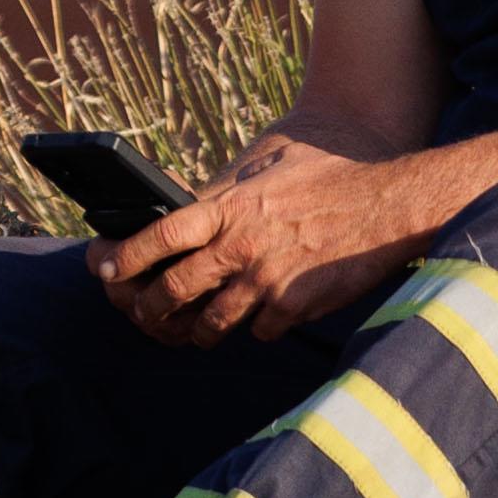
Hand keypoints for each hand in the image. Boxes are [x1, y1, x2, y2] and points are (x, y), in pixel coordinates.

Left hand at [98, 145, 425, 349]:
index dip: (127, 256)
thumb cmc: (331, 175)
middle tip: (147, 316)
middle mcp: (241, 246)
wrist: (390, 204)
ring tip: (196, 333)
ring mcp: (267, 280)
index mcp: (231, 206)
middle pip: (175, 289)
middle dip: (152, 309)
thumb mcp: (271, 164)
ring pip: (212, 322)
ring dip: (198, 331)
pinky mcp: (295, 306)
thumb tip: (186, 200)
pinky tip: (263, 319)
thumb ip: (229, 189)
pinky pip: (259, 331)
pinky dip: (255, 329)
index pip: (162, 235)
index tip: (107, 270)